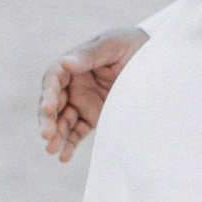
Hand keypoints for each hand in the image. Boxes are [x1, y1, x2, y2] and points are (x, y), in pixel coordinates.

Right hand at [39, 27, 146, 163]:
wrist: (154, 59)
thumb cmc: (130, 44)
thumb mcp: (112, 45)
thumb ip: (89, 55)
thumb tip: (64, 62)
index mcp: (74, 64)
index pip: (53, 79)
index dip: (48, 94)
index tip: (48, 108)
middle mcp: (73, 84)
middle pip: (53, 103)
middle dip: (48, 120)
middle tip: (46, 135)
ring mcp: (82, 101)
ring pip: (63, 120)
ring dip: (56, 135)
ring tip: (52, 150)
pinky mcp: (92, 116)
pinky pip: (78, 131)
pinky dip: (70, 143)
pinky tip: (64, 156)